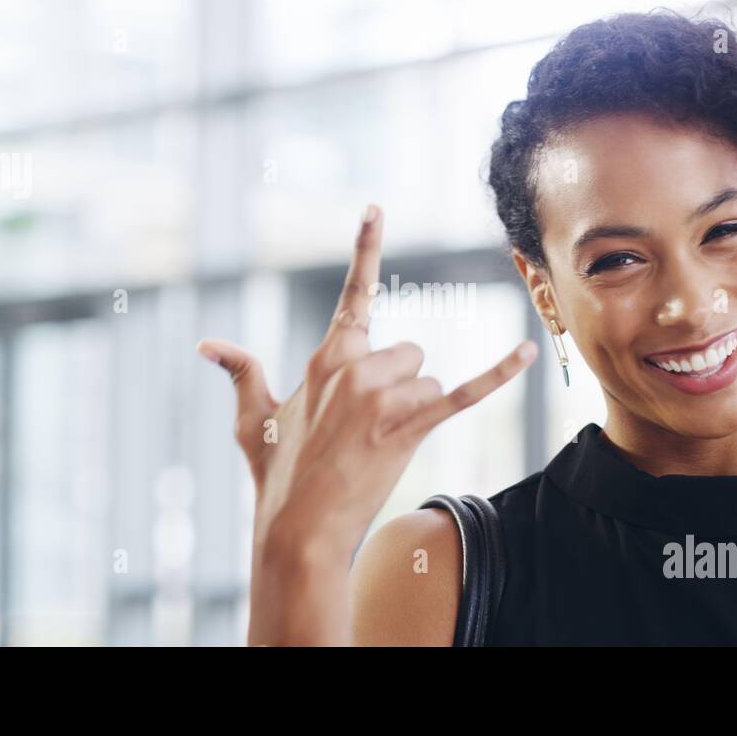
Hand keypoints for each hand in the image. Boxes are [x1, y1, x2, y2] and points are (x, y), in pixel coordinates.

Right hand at [197, 204, 536, 596]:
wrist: (298, 528)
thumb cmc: (276, 474)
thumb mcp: (252, 418)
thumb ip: (240, 372)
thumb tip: (207, 344)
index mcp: (327, 357)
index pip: (354, 294)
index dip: (365, 248)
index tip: (376, 208)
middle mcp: (357, 367)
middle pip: (410, 353)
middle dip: (398, 386)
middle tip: (367, 427)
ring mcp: (385, 396)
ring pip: (429, 382)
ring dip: (414, 410)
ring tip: (380, 445)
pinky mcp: (411, 427)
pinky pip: (466, 394)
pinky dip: (499, 373)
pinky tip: (529, 352)